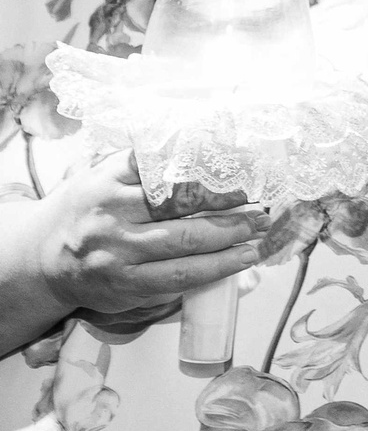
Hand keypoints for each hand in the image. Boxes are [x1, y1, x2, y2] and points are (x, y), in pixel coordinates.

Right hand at [0, 152, 268, 324]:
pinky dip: (216, 270)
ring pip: (185, 247)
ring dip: (231, 240)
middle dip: (228, 206)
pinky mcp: (126, 287)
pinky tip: (241, 260)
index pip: (162, 171)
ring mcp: (117, 256)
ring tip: (261, 231)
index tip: (242, 168)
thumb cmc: (87, 210)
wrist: (42, 259)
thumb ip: (146, 163)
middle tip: (262, 203)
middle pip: (179, 209)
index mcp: (107, 183)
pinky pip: (179, 280)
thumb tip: (205, 142)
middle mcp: (110, 218)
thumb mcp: (105, 175)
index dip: (206, 170)